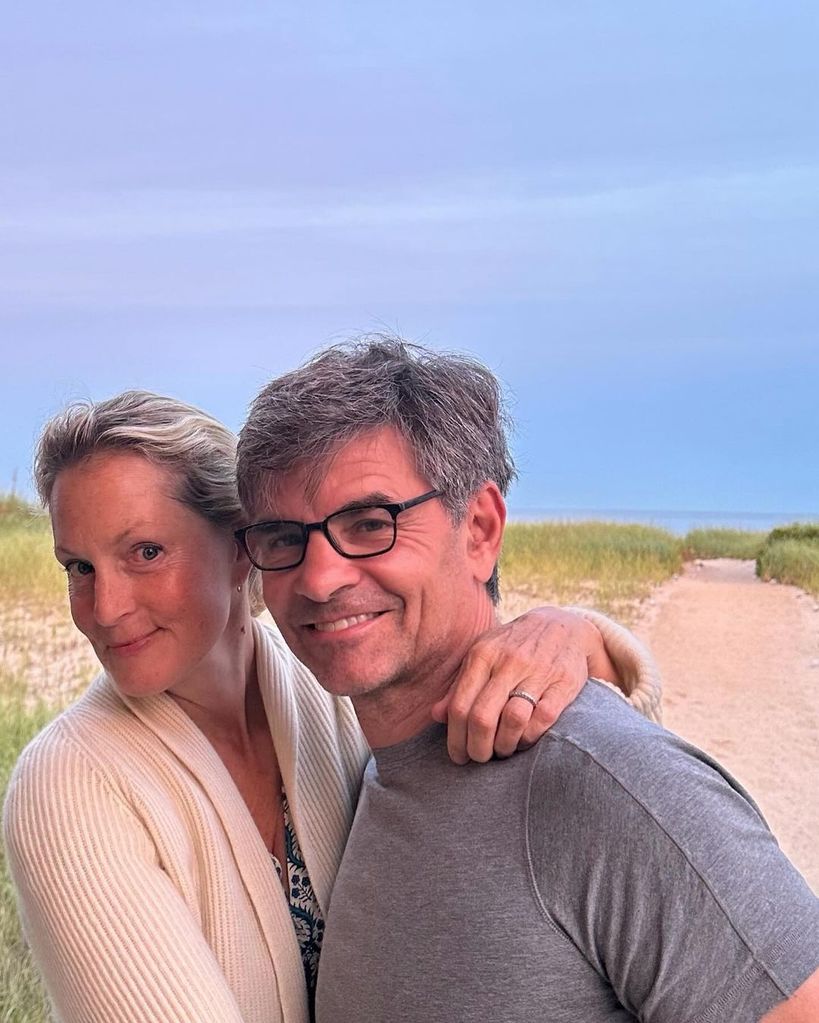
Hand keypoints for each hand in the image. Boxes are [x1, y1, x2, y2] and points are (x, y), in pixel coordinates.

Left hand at [431, 606, 619, 763]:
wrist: (563, 626)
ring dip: (504, 745)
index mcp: (483, 655)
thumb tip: (436, 715)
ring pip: (512, 719)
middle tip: (479, 758)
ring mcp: (537, 672)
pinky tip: (524, 739)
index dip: (455, 738)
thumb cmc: (514, 647)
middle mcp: (508, 662)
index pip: (459, 705)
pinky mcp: (564, 683)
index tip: (458, 756)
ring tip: (502, 750)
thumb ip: (460, 685)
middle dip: (477, 748)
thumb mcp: (483, 655)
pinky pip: (542, 718)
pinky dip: (530, 736)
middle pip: (482, 717)